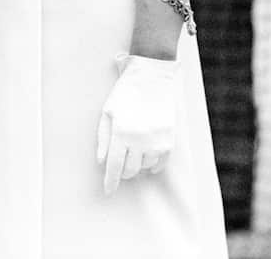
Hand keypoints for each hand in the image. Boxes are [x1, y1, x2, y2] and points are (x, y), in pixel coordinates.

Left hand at [96, 54, 178, 195]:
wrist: (152, 80)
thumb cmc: (125, 94)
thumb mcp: (107, 112)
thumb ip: (103, 139)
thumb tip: (101, 162)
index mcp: (121, 132)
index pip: (114, 166)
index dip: (110, 181)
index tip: (107, 192)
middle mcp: (139, 140)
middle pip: (130, 170)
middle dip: (122, 171)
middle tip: (119, 163)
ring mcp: (156, 142)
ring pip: (144, 168)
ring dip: (136, 164)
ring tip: (133, 150)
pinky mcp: (169, 142)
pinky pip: (159, 164)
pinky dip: (151, 164)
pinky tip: (146, 156)